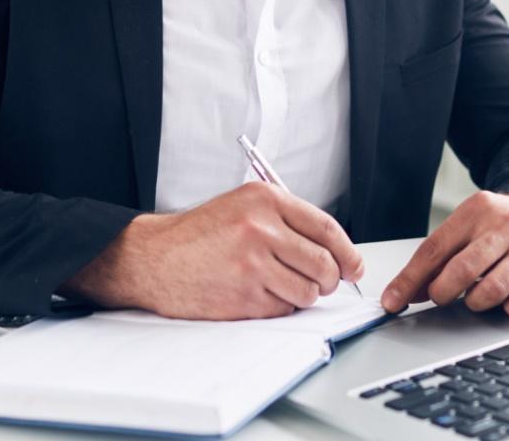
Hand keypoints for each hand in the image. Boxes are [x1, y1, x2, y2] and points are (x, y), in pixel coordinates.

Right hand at [59, 182, 364, 319]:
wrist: (153, 258)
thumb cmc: (200, 234)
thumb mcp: (243, 206)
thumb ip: (287, 220)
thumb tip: (335, 249)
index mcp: (265, 200)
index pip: (326, 227)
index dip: (347, 251)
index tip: (354, 266)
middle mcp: (261, 228)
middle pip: (324, 263)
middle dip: (330, 279)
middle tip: (322, 281)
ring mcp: (252, 264)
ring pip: (308, 290)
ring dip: (304, 295)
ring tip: (282, 285)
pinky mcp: (243, 296)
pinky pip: (284, 308)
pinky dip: (280, 306)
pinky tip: (259, 294)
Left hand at [380, 190, 508, 319]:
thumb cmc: (502, 227)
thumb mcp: (469, 227)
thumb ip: (439, 256)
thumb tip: (405, 292)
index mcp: (477, 209)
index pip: (435, 248)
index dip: (409, 279)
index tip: (392, 302)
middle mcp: (506, 225)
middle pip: (462, 269)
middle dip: (443, 292)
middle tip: (441, 297)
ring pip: (492, 289)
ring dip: (476, 302)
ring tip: (476, 295)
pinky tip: (507, 299)